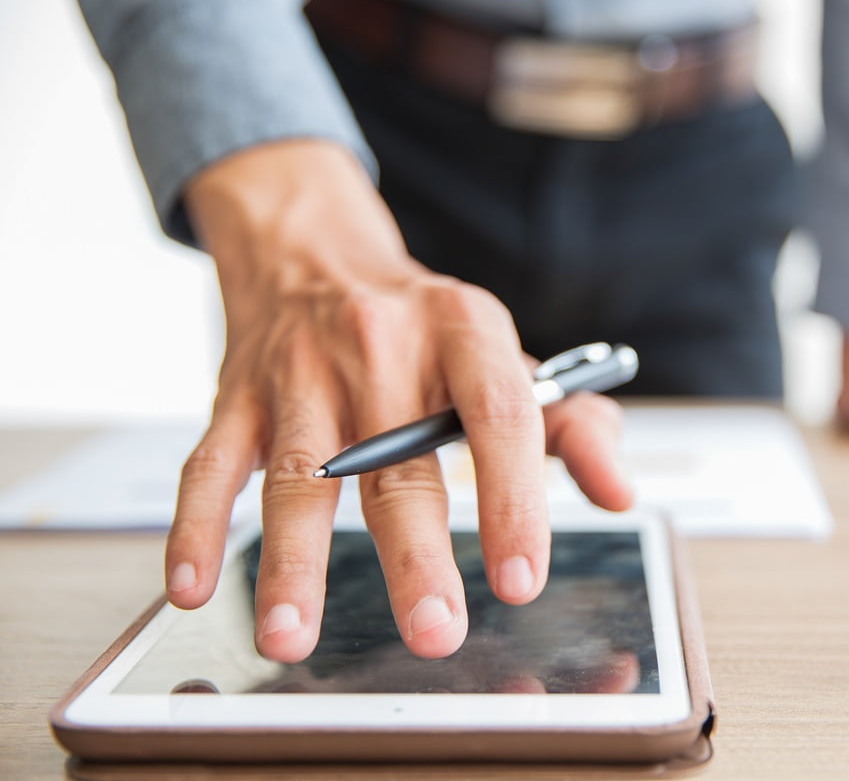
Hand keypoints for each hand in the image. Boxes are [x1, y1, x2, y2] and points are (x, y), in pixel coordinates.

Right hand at [163, 140, 631, 662]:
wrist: (315, 250)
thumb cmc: (426, 325)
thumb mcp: (508, 356)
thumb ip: (572, 424)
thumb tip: (618, 493)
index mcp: (465, 330)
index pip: (499, 416)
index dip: (514, 500)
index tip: (520, 578)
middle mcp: (382, 344)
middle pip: (398, 461)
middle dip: (414, 554)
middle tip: (433, 630)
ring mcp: (302, 371)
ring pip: (296, 473)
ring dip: (292, 561)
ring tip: (293, 635)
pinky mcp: (237, 393)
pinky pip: (210, 463)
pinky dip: (195, 525)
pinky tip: (193, 586)